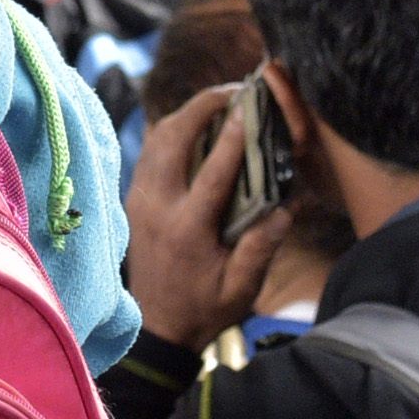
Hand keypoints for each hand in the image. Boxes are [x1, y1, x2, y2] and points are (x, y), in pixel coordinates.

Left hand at [125, 83, 292, 355]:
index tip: (248, 108)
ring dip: (185, 113)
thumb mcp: (241, 290)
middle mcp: (156, 208)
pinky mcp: (135, 198)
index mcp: (186, 230)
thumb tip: (283, 208)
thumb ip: (260, 249)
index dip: (231, 139)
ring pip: (156, 139)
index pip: (211, 175)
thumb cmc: (205, 309)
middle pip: (171, 139)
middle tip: (235, 90)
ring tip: (219, 100)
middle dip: (202, 106)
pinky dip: (171, 130)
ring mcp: (140, 200)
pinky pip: (150, 151)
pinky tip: (195, 123)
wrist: (158, 327)